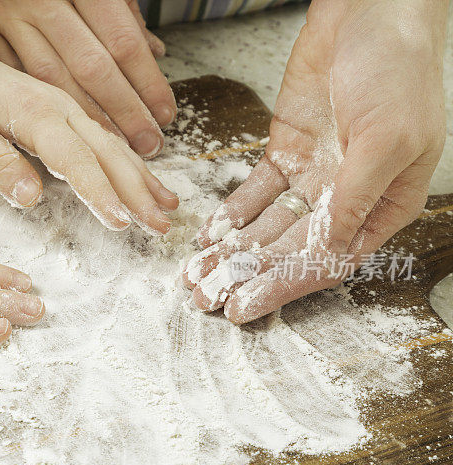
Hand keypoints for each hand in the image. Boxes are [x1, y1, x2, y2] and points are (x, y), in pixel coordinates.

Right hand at [0, 0, 175, 157]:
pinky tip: (60, 133)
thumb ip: (124, 15)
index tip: (164, 114)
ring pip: (50, 78)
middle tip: (147, 142)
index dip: (147, 82)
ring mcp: (8, 15)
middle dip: (123, 110)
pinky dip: (37, 105)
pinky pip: (12, 77)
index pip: (123, 41)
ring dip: (84, 118)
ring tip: (113, 146)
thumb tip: (154, 52)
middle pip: (91, 65)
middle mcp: (42, 0)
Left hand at [0, 16, 177, 233]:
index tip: (122, 223)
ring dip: (142, 178)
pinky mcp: (66, 114)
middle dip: (137, 191)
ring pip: (114, 145)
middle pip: (108, 153)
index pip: (76, 160)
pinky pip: (105, 140)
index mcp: (36, 114)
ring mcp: (67, 110)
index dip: (101, 193)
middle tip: (161, 225)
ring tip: (167, 205)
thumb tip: (31, 198)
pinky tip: (144, 180)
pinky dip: (129, 163)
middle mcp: (60, 109)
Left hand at [183, 0, 446, 322]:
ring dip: (231, 252)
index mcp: (382, 204)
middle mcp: (345, 198)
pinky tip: (208, 235)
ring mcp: (313, 176)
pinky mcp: (286, 153)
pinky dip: (231, 214)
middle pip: (288, 251)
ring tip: (195, 275)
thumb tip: (332, 249)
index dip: (284, 286)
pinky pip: (255, 193)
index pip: (327, 260)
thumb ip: (356, 196)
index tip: (246, 306)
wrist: (369, 12)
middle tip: (205, 298)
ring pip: (266, 226)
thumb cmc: (398, 69)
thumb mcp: (388, 138)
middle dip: (245, 275)